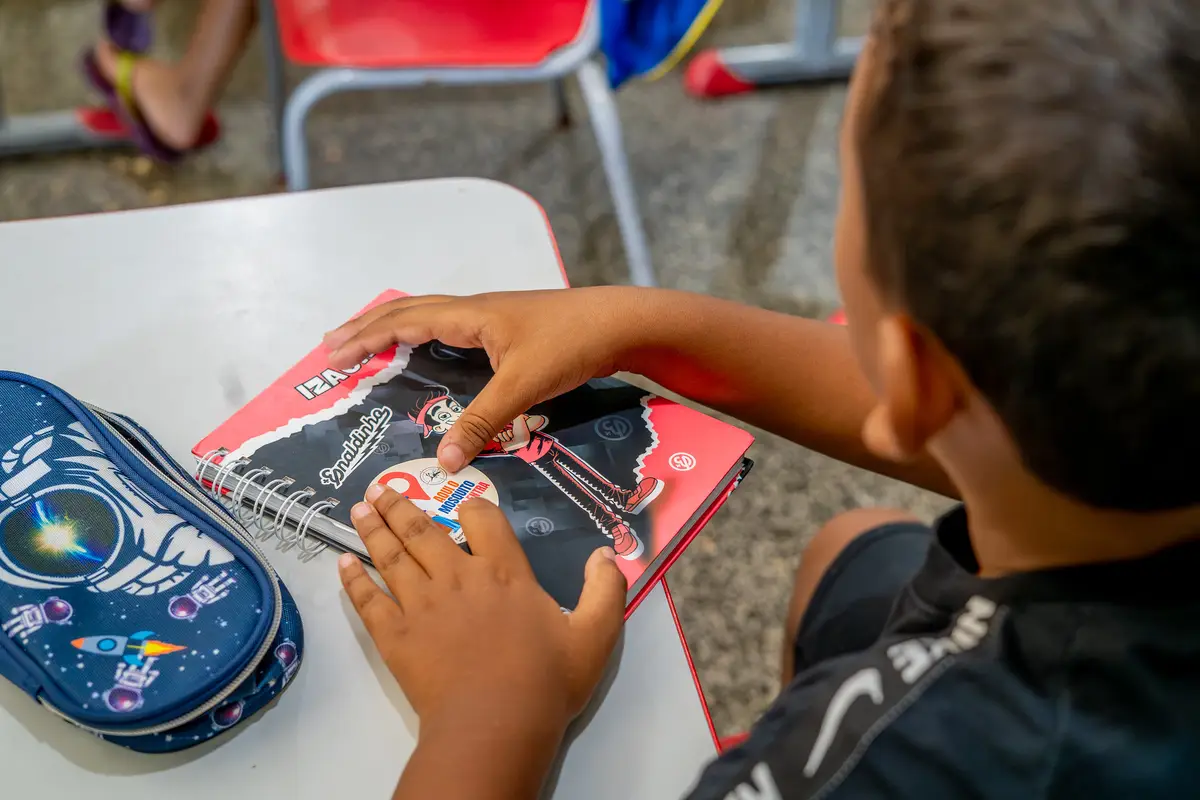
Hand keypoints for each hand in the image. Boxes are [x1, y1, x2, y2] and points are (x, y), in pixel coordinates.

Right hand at [323, 289, 655, 471]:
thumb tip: (442, 461)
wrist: (622, 323)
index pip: (402, 322)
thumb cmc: (571, 344)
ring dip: (392, 328)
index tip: (332, 356)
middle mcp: (474, 310)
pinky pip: (449, 325)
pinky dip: (423, 334)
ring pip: (428, 315)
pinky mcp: (509, 327)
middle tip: (332, 347)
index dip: (365, 339)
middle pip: (407, 311)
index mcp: (469, 316)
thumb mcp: (523, 387)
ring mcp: (492, 316)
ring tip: (367, 343)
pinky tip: (427, 350)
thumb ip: (482, 422)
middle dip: (366, 328)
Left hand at [338, 484, 626, 731]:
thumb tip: (609, 553)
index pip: (482, 519)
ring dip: (373, 530)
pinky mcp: (395, 635)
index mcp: (503, 572)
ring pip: (391, 556)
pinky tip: (343, 564)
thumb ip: (605, 590)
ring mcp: (421, 604)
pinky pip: (369, 599)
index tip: (460, 499)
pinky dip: (354, 579)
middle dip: (401, 505)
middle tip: (379, 490)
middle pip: (423, 530)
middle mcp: (457, 577)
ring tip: (359, 510)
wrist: (495, 726)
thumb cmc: (546, 682)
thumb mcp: (595, 635)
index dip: (470, 505)